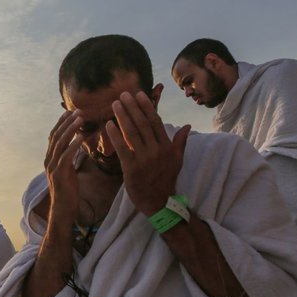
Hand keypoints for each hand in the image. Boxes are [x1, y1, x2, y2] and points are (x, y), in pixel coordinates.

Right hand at [43, 109, 83, 221]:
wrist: (63, 210)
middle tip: (78, 111)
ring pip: (60, 143)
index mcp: (49, 159)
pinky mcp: (59, 174)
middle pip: (56, 136)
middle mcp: (48, 161)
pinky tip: (82, 137)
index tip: (70, 112)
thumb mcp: (67, 171)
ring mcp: (52, 167)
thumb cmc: (68, 191)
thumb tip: (76, 145)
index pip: (53, 136)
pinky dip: (74, 145)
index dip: (61, 123)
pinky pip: (66, 156)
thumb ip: (69, 158)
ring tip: (80, 119)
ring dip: (71, 129)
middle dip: (67, 122)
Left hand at [105, 90, 189, 214]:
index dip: (146, 107)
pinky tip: (108, 125)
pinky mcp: (132, 168)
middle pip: (142, 124)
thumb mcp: (177, 160)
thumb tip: (187, 125)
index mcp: (166, 146)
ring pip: (132, 133)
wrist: (159, 203)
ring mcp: (144, 159)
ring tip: (114, 104)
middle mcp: (156, 150)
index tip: (138, 94)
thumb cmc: (166, 180)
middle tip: (122, 94)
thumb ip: (180, 142)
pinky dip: (115, 135)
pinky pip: (122, 148)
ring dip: (122, 116)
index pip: (155, 121)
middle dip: (132, 107)